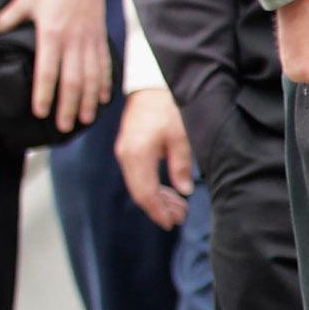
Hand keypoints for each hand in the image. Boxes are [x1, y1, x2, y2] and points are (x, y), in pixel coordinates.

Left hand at [0, 0, 111, 133]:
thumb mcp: (24, 0)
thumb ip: (8, 19)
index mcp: (51, 34)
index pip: (47, 71)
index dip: (43, 93)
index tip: (40, 112)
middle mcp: (73, 42)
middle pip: (73, 81)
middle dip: (69, 106)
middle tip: (64, 126)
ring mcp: (89, 42)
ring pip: (91, 78)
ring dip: (88, 101)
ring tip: (85, 120)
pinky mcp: (100, 39)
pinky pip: (104, 66)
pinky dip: (104, 84)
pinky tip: (102, 99)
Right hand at [115, 85, 195, 229]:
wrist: (152, 86)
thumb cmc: (169, 108)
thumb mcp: (181, 137)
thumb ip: (181, 166)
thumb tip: (184, 192)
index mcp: (137, 154)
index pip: (145, 193)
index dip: (158, 211)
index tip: (171, 223)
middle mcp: (126, 156)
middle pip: (140, 192)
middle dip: (159, 208)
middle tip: (180, 217)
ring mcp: (125, 152)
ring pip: (139, 185)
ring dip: (158, 199)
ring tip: (179, 208)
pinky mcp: (129, 148)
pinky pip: (139, 175)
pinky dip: (153, 186)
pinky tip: (169, 192)